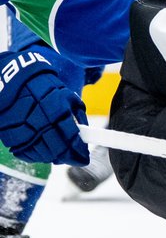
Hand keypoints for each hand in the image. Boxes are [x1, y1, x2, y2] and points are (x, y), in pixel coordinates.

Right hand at [0, 49, 89, 165]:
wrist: (14, 79)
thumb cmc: (44, 87)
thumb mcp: (67, 96)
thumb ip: (78, 117)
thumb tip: (85, 136)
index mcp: (57, 112)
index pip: (72, 141)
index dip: (79, 153)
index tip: (83, 158)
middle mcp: (40, 122)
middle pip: (57, 151)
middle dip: (68, 157)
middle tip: (72, 158)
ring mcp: (22, 129)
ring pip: (41, 154)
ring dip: (52, 158)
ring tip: (58, 154)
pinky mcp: (9, 133)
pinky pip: (24, 152)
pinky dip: (35, 156)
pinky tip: (41, 152)